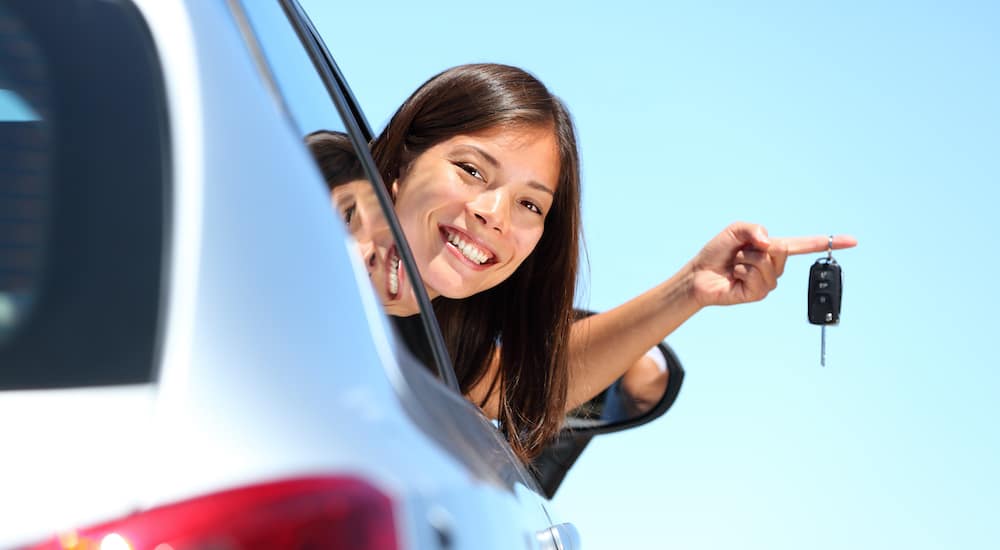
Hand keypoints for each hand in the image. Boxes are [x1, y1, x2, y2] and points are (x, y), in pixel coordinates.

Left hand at [688, 222, 856, 306]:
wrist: (699, 274)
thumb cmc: (717, 252)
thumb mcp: (735, 230)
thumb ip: (753, 228)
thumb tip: (769, 243)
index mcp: (773, 249)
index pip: (805, 245)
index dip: (828, 242)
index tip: (852, 241)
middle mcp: (775, 266)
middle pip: (781, 250)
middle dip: (757, 246)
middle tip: (740, 252)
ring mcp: (768, 282)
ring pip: (766, 262)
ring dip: (746, 259)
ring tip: (736, 264)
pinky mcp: (758, 294)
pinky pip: (756, 276)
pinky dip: (742, 271)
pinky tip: (735, 276)